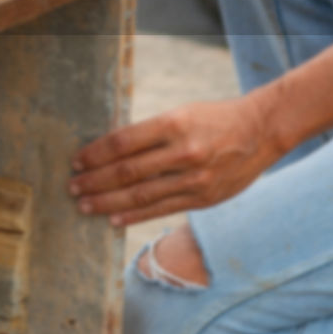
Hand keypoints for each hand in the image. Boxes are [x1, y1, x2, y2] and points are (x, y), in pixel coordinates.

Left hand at [68, 96, 285, 225]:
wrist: (261, 132)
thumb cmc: (213, 119)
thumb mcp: (181, 114)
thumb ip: (150, 133)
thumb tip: (109, 152)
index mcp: (174, 124)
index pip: (123, 142)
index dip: (94, 154)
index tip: (76, 161)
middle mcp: (183, 152)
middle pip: (127, 171)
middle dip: (94, 180)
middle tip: (72, 187)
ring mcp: (194, 179)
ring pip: (140, 195)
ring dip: (107, 202)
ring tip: (84, 205)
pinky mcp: (203, 198)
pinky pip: (160, 210)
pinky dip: (133, 216)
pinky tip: (113, 219)